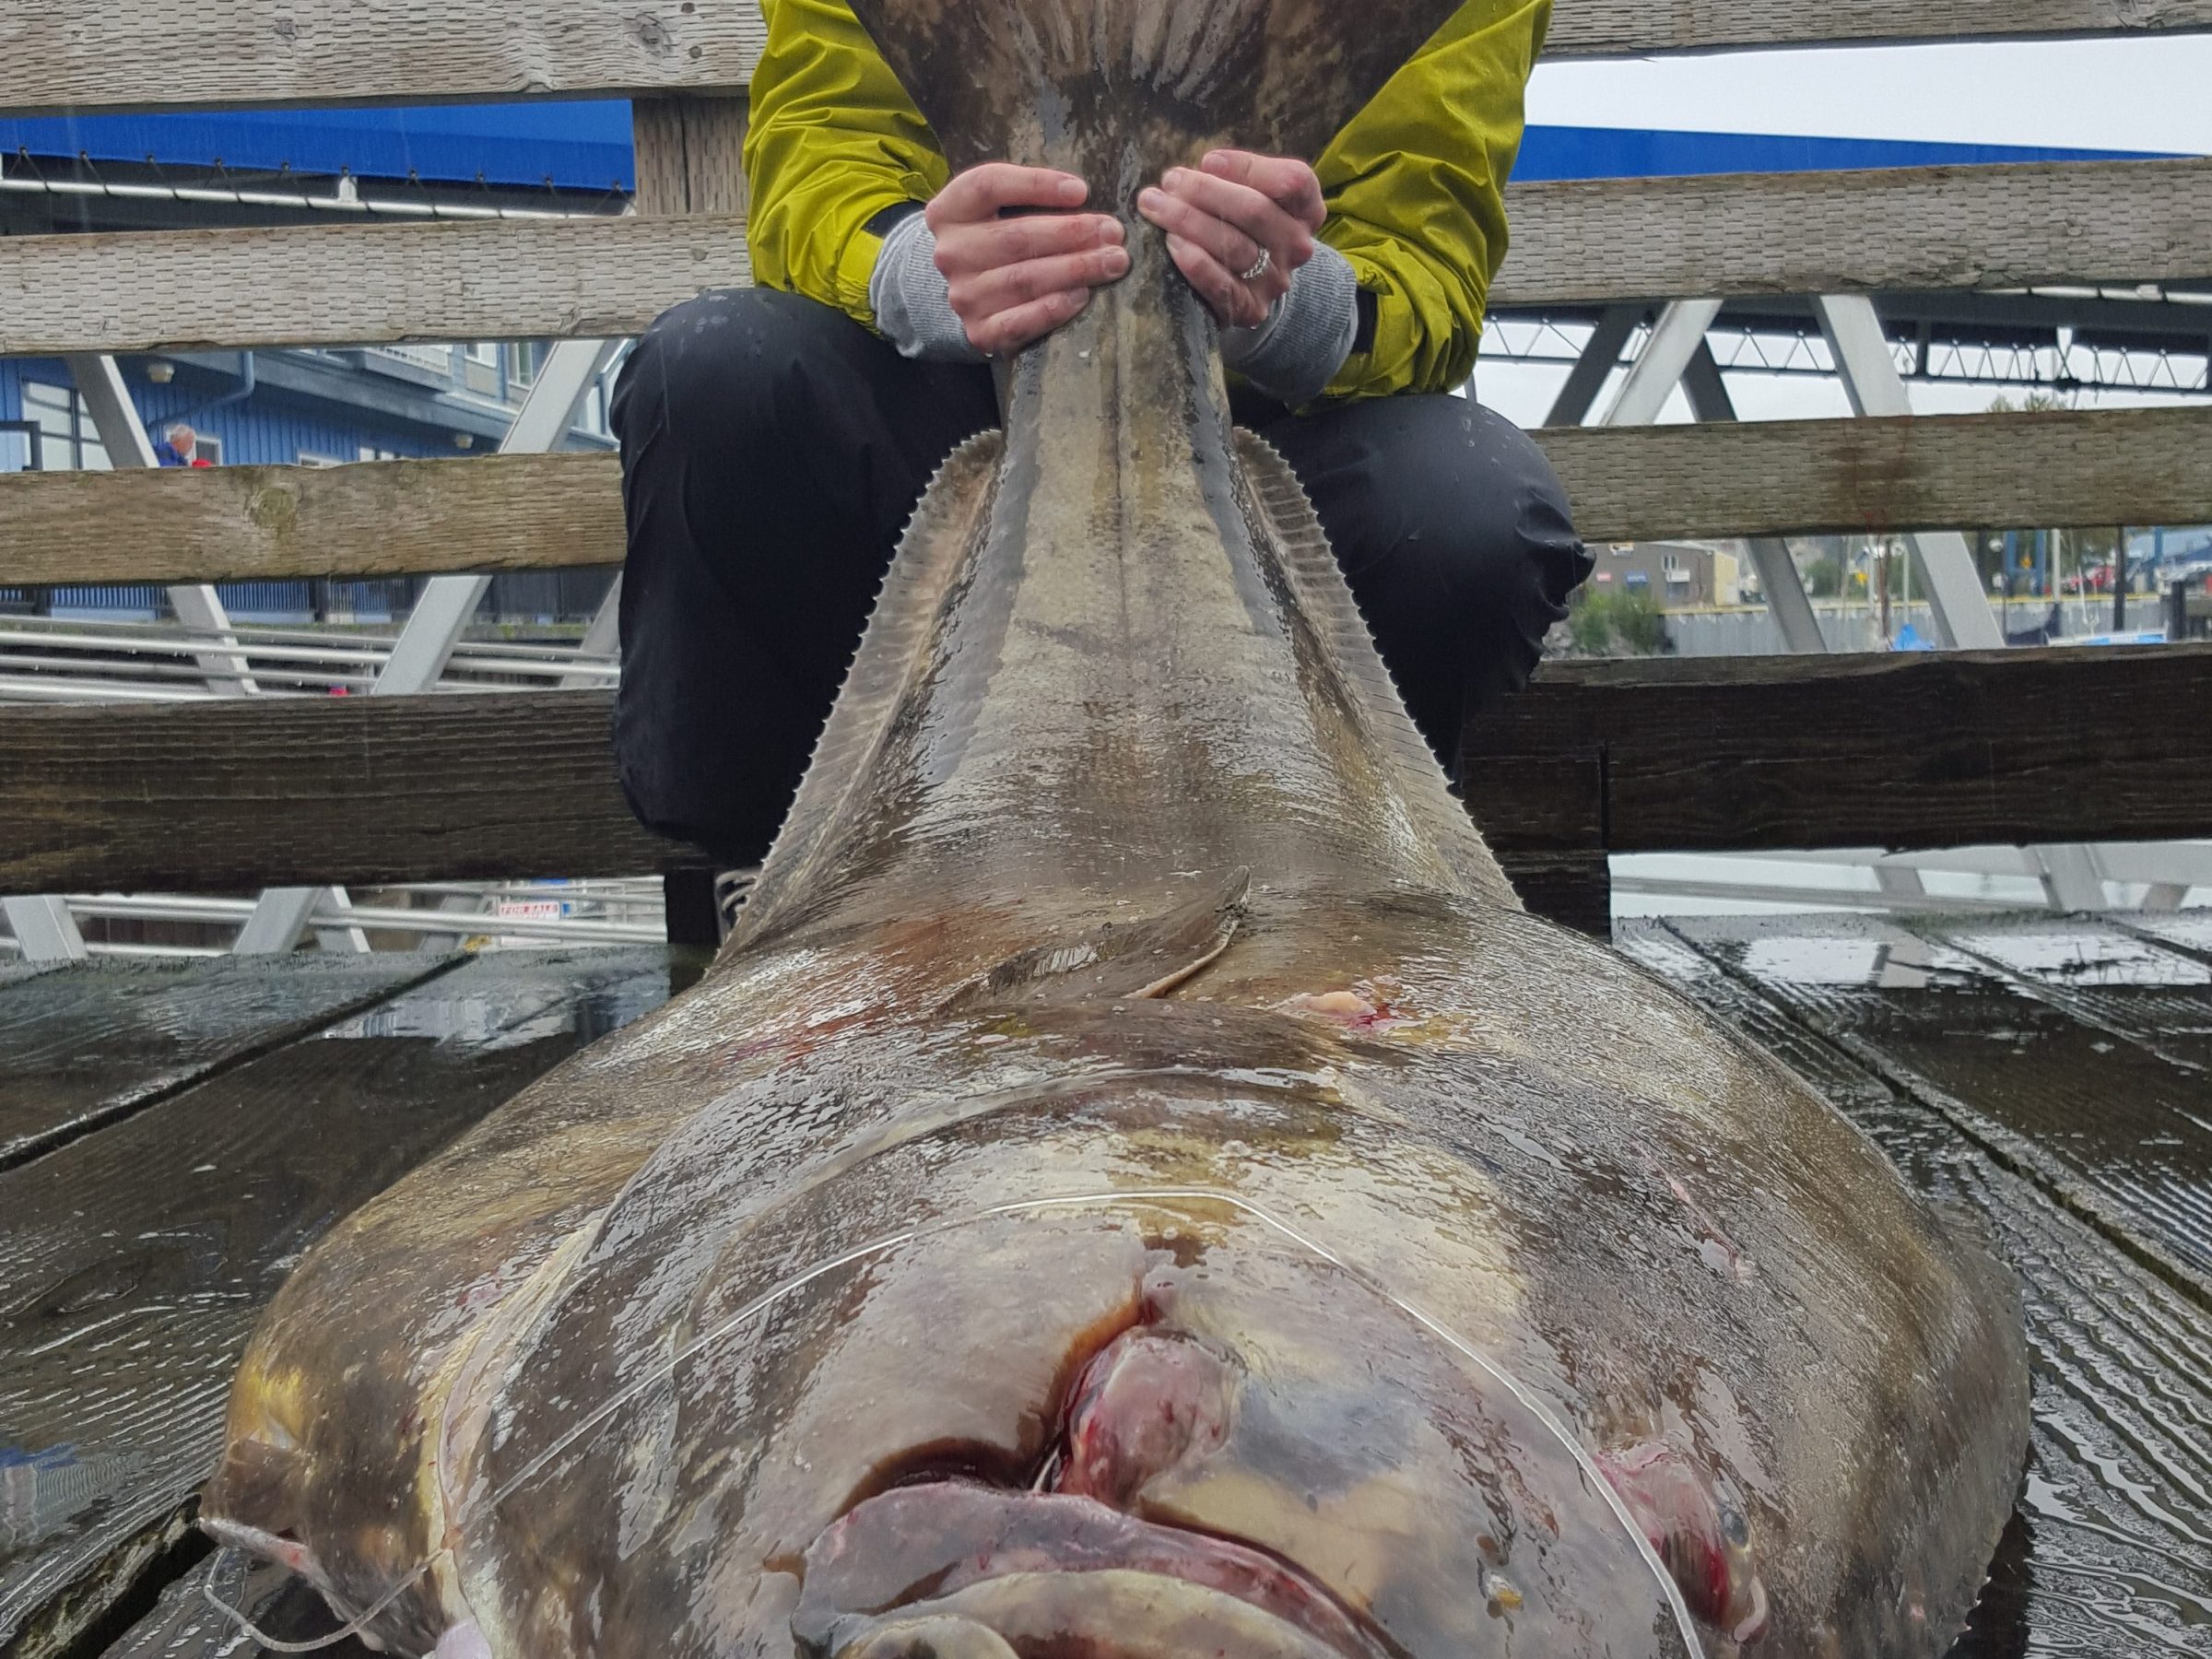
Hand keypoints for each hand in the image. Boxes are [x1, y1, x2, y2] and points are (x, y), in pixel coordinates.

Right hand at [925, 164, 1129, 355]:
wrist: (970, 293)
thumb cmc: (996, 240)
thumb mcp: (997, 208)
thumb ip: (1028, 197)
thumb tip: (1083, 196)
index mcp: (949, 212)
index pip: (989, 186)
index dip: (1037, 185)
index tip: (1082, 191)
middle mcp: (951, 254)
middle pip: (1016, 238)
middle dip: (1072, 233)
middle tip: (1113, 232)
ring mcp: (964, 296)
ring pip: (1024, 279)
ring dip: (1075, 270)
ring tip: (1112, 262)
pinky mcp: (980, 331)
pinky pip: (1020, 321)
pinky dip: (1053, 308)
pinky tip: (1082, 295)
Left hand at [1138, 150, 1325, 327]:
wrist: (1251, 284)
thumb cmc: (1241, 224)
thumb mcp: (1252, 194)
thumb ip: (1235, 178)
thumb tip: (1198, 171)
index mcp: (1307, 210)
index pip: (1292, 180)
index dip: (1249, 167)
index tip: (1207, 160)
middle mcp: (1298, 245)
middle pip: (1256, 211)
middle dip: (1206, 191)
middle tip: (1170, 181)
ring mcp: (1276, 280)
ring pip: (1234, 245)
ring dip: (1189, 222)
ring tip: (1156, 206)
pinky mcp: (1251, 308)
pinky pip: (1222, 285)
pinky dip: (1195, 263)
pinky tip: (1172, 243)